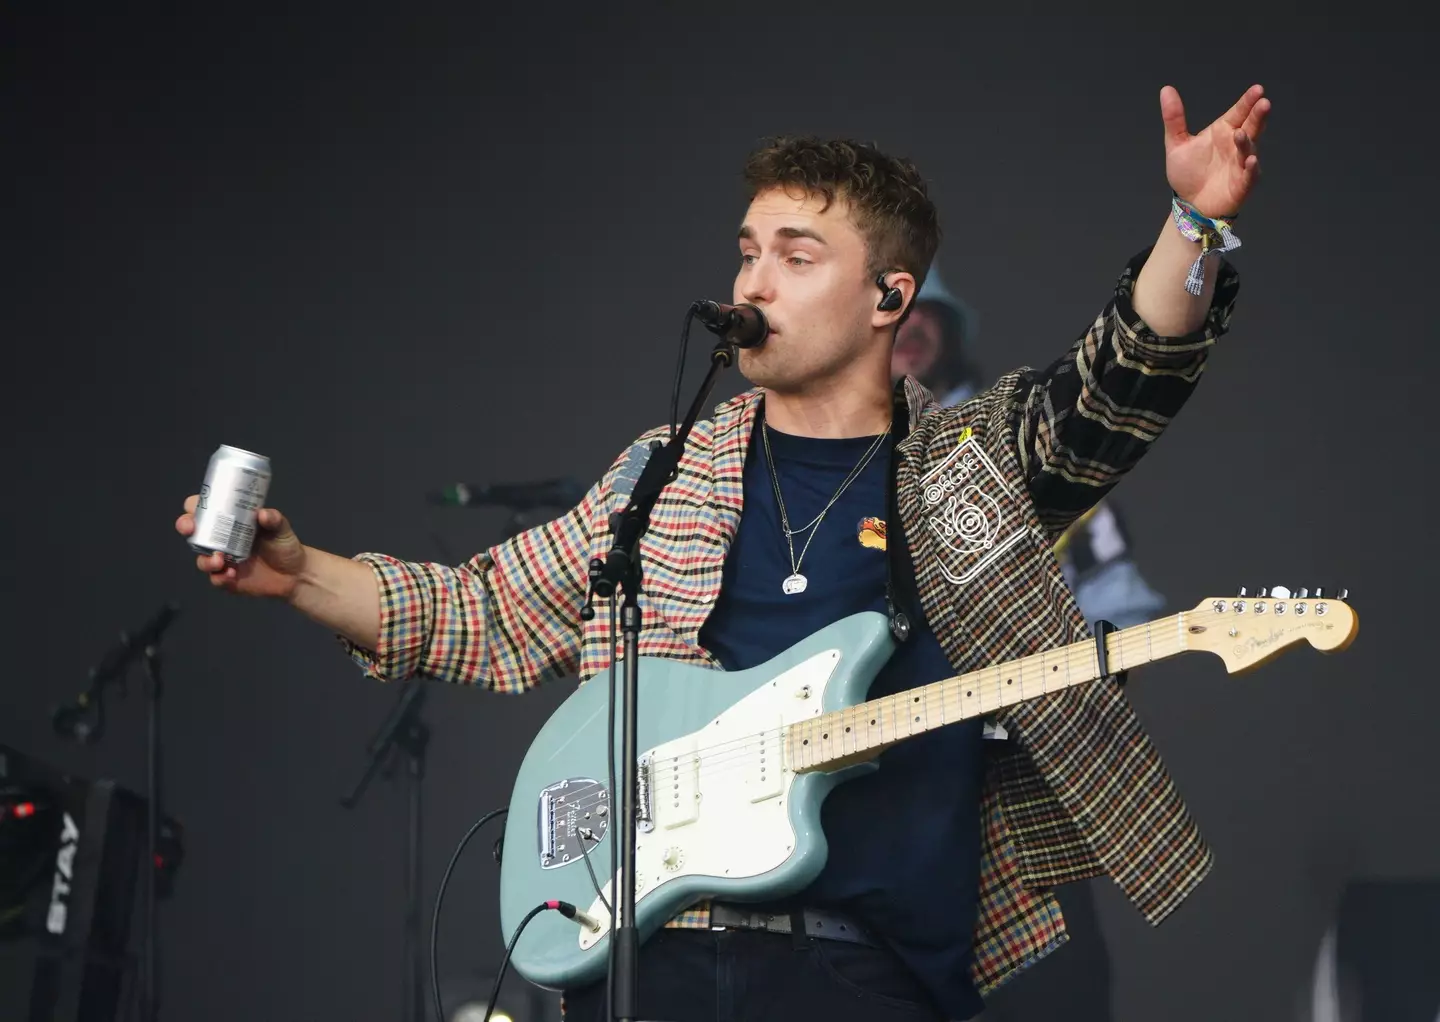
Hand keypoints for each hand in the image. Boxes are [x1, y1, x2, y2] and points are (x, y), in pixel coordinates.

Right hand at [176, 497, 308, 599]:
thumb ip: (274, 520)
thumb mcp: (282, 528)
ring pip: (201, 557)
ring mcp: (223, 560)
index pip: (206, 510)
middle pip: (195, 531)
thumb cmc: (285, 545)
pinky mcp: (228, 578)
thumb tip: (263, 514)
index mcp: (231, 522)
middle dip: (186, 527)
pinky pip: (215, 578)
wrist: (295, 574)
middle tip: (190, 529)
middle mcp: (222, 540)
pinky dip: (219, 577)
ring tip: (219, 560)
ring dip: (205, 558)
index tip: (194, 507)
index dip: (195, 506)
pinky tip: (231, 574)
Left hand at [1161, 83, 1270, 218]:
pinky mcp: (1242, 184)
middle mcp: (1236, 145)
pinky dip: (1251, 168)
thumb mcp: (1177, 144)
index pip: (1239, 112)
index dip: (1247, 102)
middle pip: (1251, 127)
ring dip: (1247, 142)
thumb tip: (1166, 89)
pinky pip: (1249, 175)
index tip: (1257, 89)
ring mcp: (1241, 164)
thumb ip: (1174, 118)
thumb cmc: (1188, 173)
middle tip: (1264, 103)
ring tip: (1241, 134)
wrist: (1190, 204)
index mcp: (1224, 131)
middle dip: (1258, 116)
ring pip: (1249, 150)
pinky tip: (1249, 160)